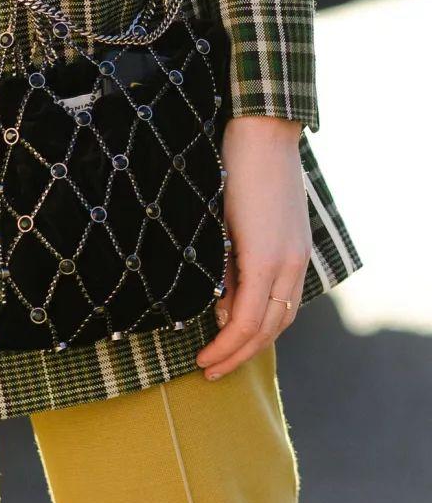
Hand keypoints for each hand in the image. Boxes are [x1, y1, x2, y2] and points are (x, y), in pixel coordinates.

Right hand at [195, 115, 310, 380]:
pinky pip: (249, 307)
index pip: (276, 315)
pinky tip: (213, 339)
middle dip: (240, 355)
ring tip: (209, 362)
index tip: (222, 353)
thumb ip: (236, 260)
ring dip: (235, 349)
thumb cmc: (246, 167)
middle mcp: (293, 266)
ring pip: (263, 325)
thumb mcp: (244, 221)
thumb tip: (220, 302)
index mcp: (290, 258)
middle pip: (272, 329)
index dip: (249, 341)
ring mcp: (283, 261)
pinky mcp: (265, 254)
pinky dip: (232, 331)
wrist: (260, 132)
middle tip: (213, 369)